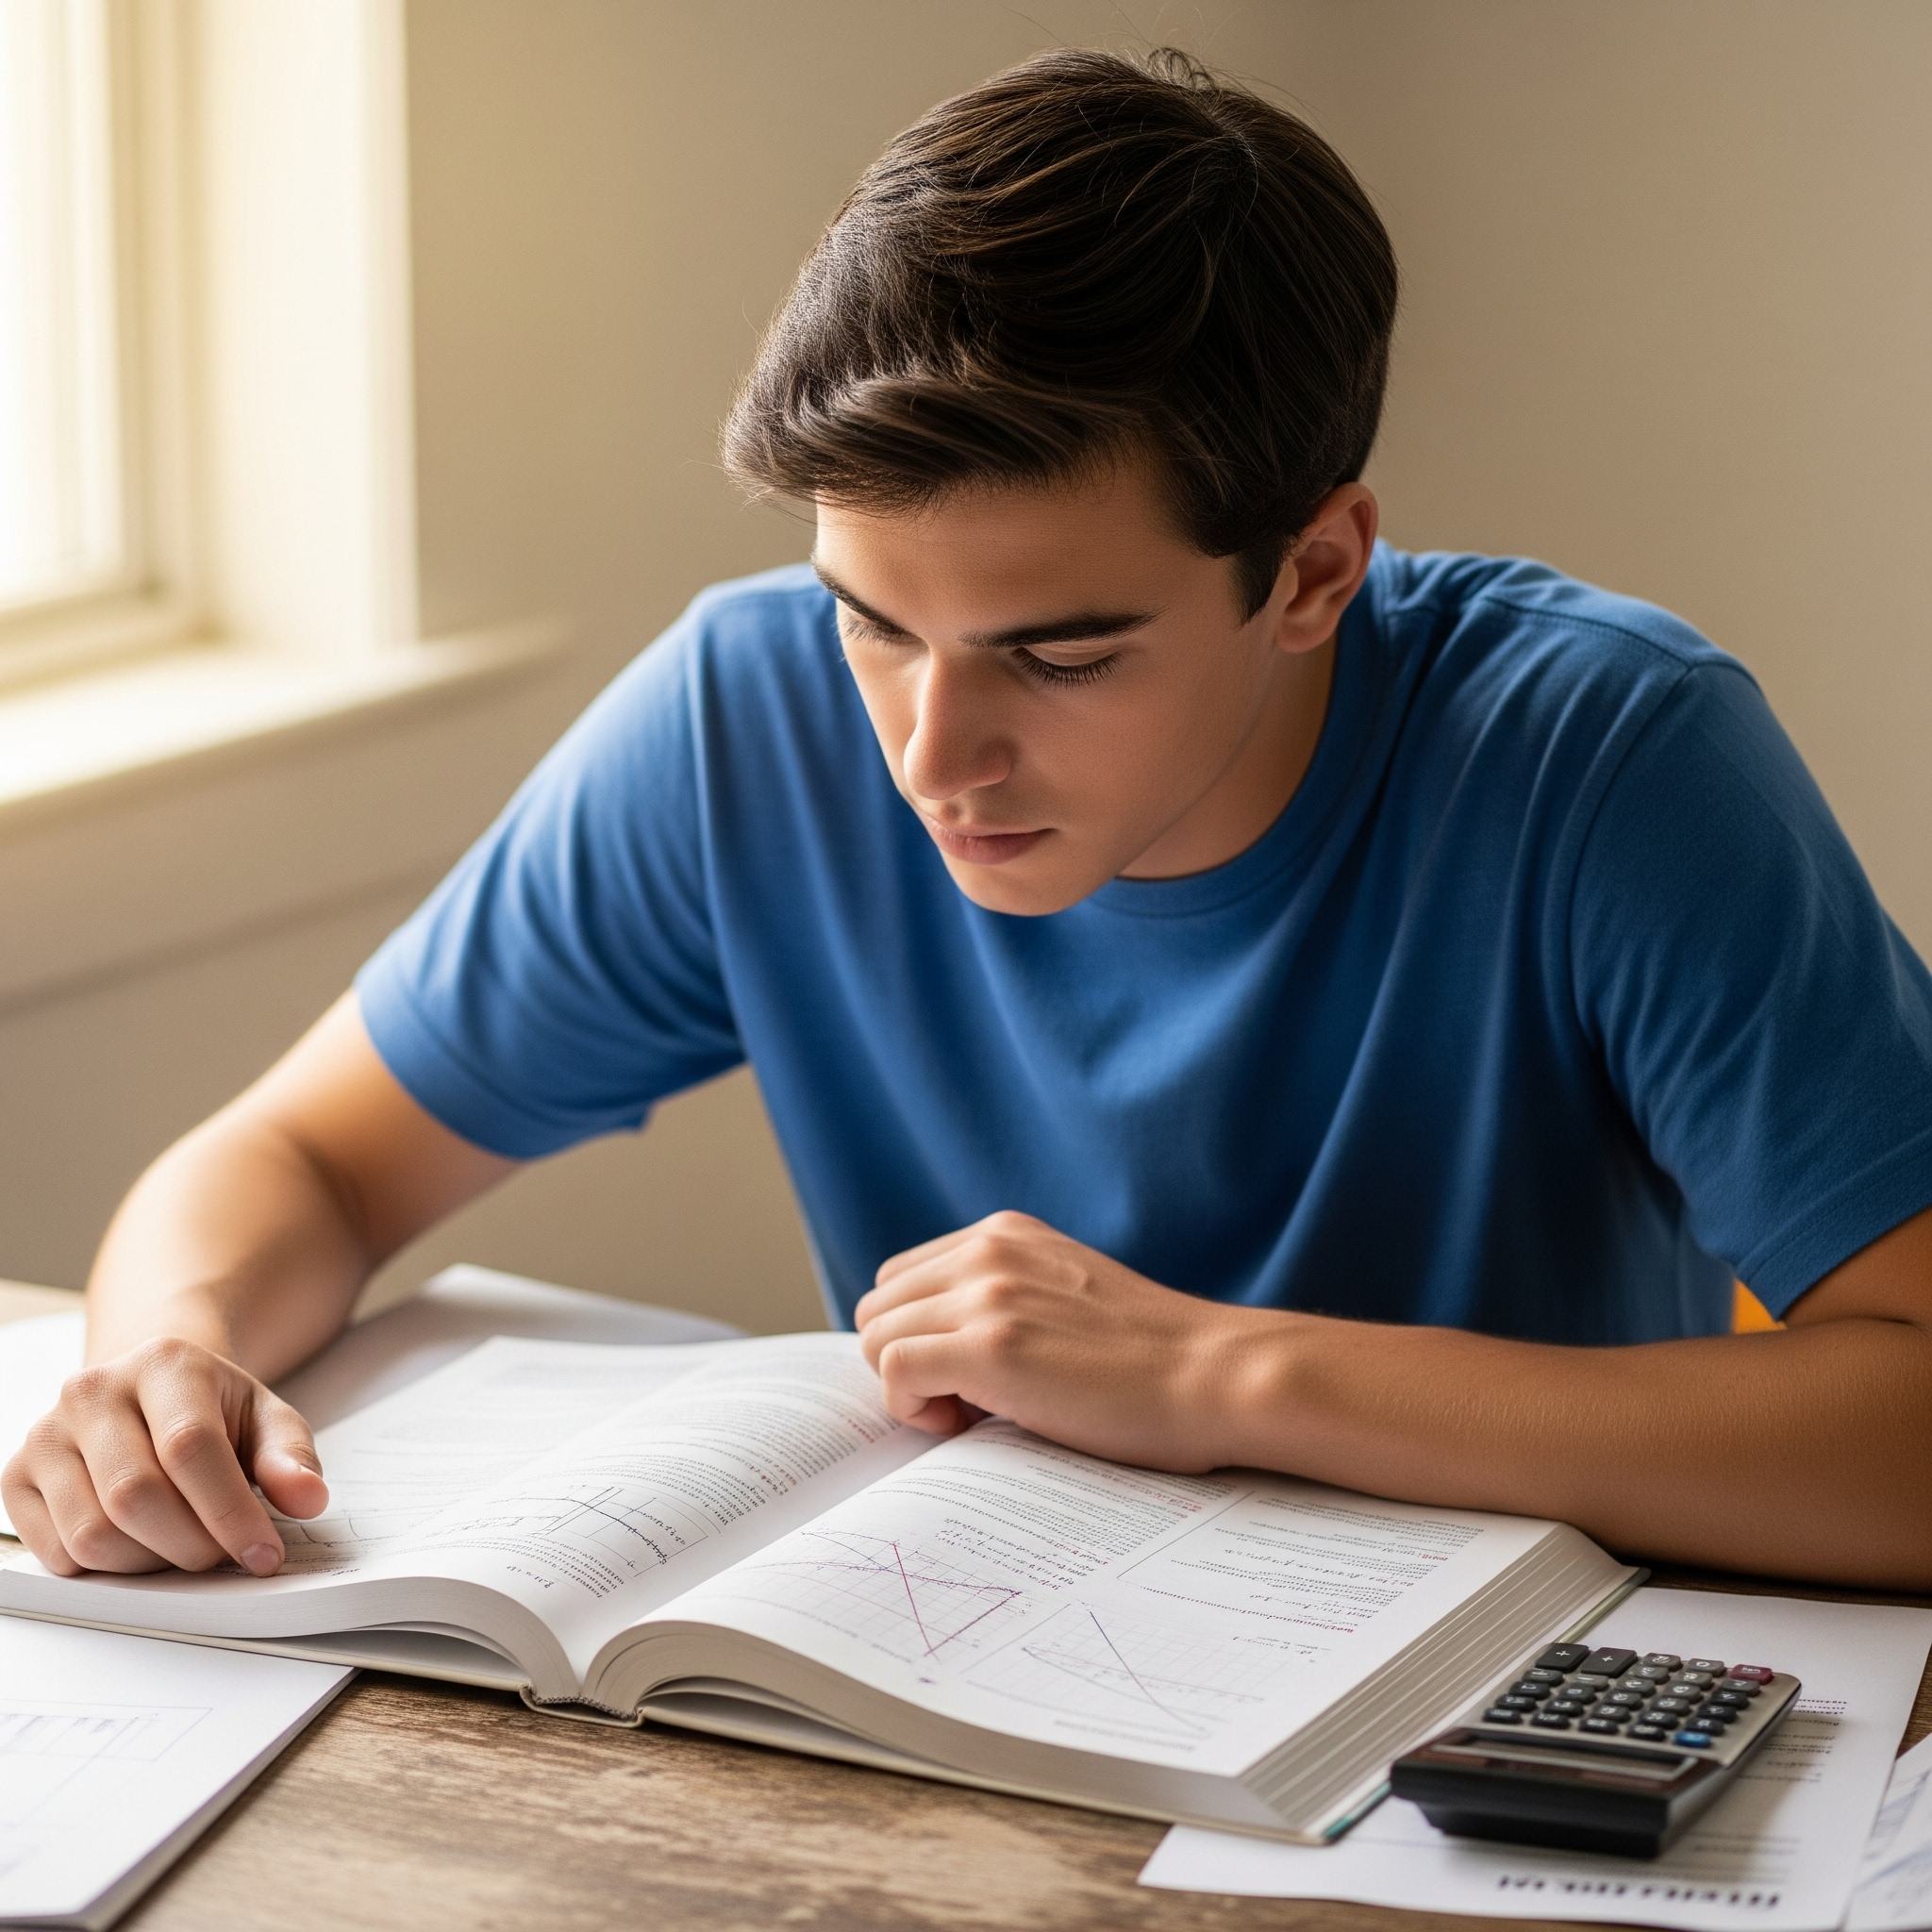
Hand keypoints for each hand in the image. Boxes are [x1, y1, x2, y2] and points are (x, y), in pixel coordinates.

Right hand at [2, 1337, 328, 1577]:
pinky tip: (139, 1543)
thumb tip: (308, 1498)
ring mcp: (45, 1434)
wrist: (146, 1393)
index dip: (230, 1513)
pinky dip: (107, 1569)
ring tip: (183, 1544)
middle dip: (192, 1545)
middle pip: (136, 1497)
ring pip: (93, 1535)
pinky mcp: (15, 1477)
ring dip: (150, 1563)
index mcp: (162, 1363)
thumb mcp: (266, 1418)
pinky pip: (58, 1555)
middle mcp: (91, 1391)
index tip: (264, 1554)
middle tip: (222, 1554)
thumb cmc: (210, 1410)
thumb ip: (290, 1457)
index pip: (189, 1448)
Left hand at [854, 1211, 1284, 1470]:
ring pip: (875, 1337)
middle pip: (877, 1305)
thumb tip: (935, 1347)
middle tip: (964, 1403)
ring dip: (908, 1386)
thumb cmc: (1153, 1360)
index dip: (920, 1335)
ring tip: (971, 1415)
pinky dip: (913, 1409)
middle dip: (904, 1359)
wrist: (1217, 1376)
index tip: (967, 1376)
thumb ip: (1006, 1296)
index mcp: (1006, 1233)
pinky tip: (967, 1424)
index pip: (902, 1278)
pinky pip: (894, 1371)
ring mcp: (988, 1293)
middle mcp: (989, 1250)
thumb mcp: (1066, 1295)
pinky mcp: (991, 1345)